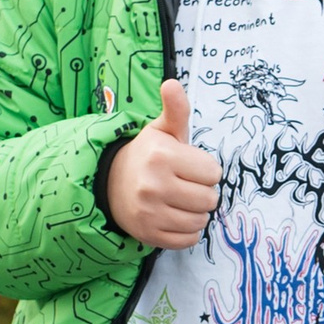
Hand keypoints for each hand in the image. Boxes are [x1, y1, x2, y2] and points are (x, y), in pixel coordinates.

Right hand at [105, 80, 220, 250]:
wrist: (111, 183)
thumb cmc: (147, 155)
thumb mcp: (161, 130)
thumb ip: (175, 109)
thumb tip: (172, 83)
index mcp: (162, 156)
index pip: (213, 173)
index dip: (206, 170)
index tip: (190, 167)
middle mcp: (154, 185)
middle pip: (210, 199)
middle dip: (203, 192)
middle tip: (186, 185)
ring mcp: (149, 212)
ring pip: (201, 221)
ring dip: (196, 213)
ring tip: (180, 200)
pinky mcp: (148, 234)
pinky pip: (188, 240)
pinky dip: (187, 231)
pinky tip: (174, 216)